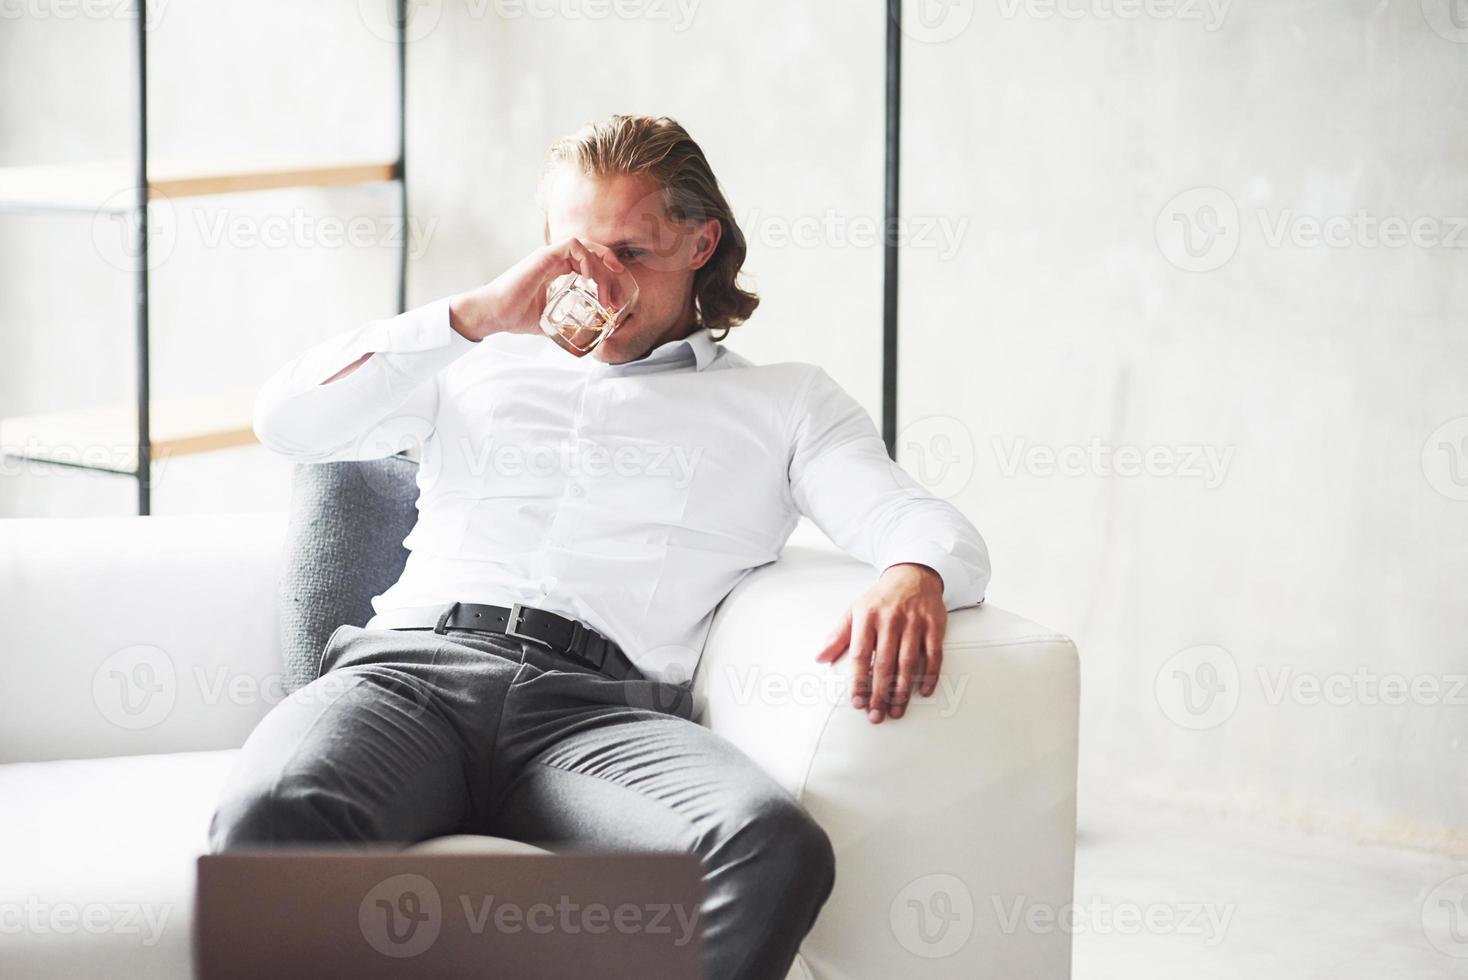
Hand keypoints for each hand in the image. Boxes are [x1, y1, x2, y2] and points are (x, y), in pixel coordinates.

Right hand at [448, 237, 626, 342]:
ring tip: (606, 295)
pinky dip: (588, 260)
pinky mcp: (543, 256)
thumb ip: (561, 321)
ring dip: (601, 269)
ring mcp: (547, 255)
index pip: (586, 259)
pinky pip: (573, 246)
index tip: (615, 292)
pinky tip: (590, 281)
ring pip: (586, 247)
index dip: (604, 270)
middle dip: (609, 271)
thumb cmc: (513, 316)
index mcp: (553, 268)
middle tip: (616, 298)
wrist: (493, 315)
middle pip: (591, 251)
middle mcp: (551, 258)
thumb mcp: (547, 320)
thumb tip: (576, 337)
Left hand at [816, 563, 946, 723]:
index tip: (857, 702)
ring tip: (896, 710)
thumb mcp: (854, 611)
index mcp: (867, 617)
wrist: (912, 575)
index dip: (858, 681)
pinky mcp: (934, 624)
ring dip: (903, 690)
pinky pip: (934, 654)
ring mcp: (914, 622)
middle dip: (880, 693)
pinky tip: (924, 691)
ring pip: (908, 661)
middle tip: (877, 715)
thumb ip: (837, 637)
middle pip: (884, 663)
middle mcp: (890, 619)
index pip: (860, 655)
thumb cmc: (880, 599)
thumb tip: (819, 658)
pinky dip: (930, 675)